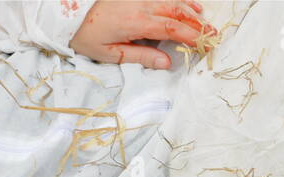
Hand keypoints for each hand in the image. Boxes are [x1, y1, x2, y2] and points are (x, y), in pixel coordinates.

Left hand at [71, 1, 210, 69]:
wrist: (69, 11)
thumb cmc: (87, 34)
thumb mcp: (110, 53)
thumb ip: (141, 56)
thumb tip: (167, 63)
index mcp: (137, 23)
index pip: (174, 29)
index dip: (193, 37)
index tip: (207, 45)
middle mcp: (144, 4)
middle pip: (179, 12)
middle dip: (199, 25)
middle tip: (214, 37)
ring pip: (175, 0)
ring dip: (193, 12)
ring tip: (206, 24)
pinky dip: (182, 0)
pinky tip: (191, 7)